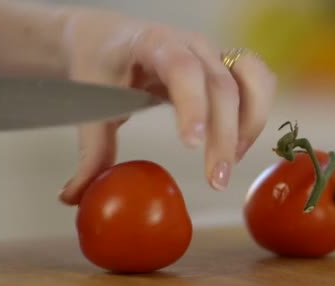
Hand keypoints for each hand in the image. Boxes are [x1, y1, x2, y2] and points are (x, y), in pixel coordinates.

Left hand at [57, 9, 276, 204]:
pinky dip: (257, 113)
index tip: (191, 144)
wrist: (113, 38)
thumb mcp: (93, 104)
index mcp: (153, 43)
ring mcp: (214, 51)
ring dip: (250, 124)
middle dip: (224, 136)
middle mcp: (192, 43)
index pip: (180, 67)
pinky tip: (240, 144)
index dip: (192, 104)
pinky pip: (260, 81)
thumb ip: (90, 152)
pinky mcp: (227, 63)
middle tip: (216, 181)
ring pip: (253, 80)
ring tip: (232, 162)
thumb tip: (74, 198)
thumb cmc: (101, 66)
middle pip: (223, 85)